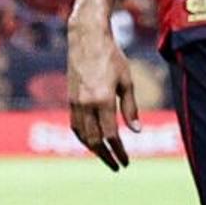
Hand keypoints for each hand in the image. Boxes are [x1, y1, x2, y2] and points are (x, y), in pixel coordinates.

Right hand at [68, 21, 131, 170]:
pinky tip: (91, 141)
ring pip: (82, 135)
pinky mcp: (69, 98)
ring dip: (93, 149)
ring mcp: (75, 102)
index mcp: (103, 100)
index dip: (119, 151)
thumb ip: (131, 108)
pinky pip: (74, 125)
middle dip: (106, 156)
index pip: (111, 135)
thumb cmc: (112, 56)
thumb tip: (136, 131)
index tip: (126, 162)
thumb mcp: (127, 81)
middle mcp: (86, 104)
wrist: (87, 38)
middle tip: (117, 166)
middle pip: (94, 140)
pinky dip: (82, 137)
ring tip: (105, 156)